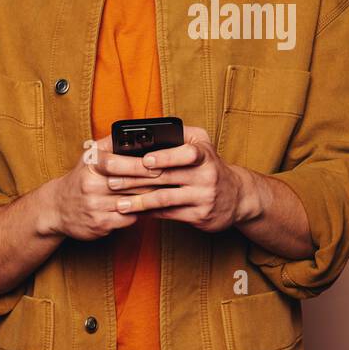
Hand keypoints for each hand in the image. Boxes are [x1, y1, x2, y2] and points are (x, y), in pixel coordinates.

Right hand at [39, 134, 160, 241]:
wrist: (56, 208)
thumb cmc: (81, 178)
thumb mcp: (90, 157)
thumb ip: (110, 144)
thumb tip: (136, 131)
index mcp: (90, 165)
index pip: (116, 163)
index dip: (139, 165)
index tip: (159, 164)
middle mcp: (90, 186)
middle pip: (128, 184)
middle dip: (153, 181)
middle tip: (175, 178)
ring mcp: (94, 207)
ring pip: (131, 202)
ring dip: (151, 198)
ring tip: (169, 192)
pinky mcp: (99, 225)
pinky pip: (128, 219)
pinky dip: (141, 213)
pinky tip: (152, 207)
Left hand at [104, 125, 258, 232]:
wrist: (237, 197)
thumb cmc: (210, 166)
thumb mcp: (202, 144)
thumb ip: (178, 135)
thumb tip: (144, 134)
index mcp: (204, 153)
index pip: (187, 154)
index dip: (166, 157)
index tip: (145, 160)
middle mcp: (207, 175)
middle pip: (166, 177)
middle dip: (135, 178)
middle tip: (111, 179)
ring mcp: (203, 197)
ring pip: (165, 198)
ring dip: (139, 201)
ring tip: (118, 202)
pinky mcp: (199, 216)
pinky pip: (169, 214)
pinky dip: (149, 212)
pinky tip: (133, 211)